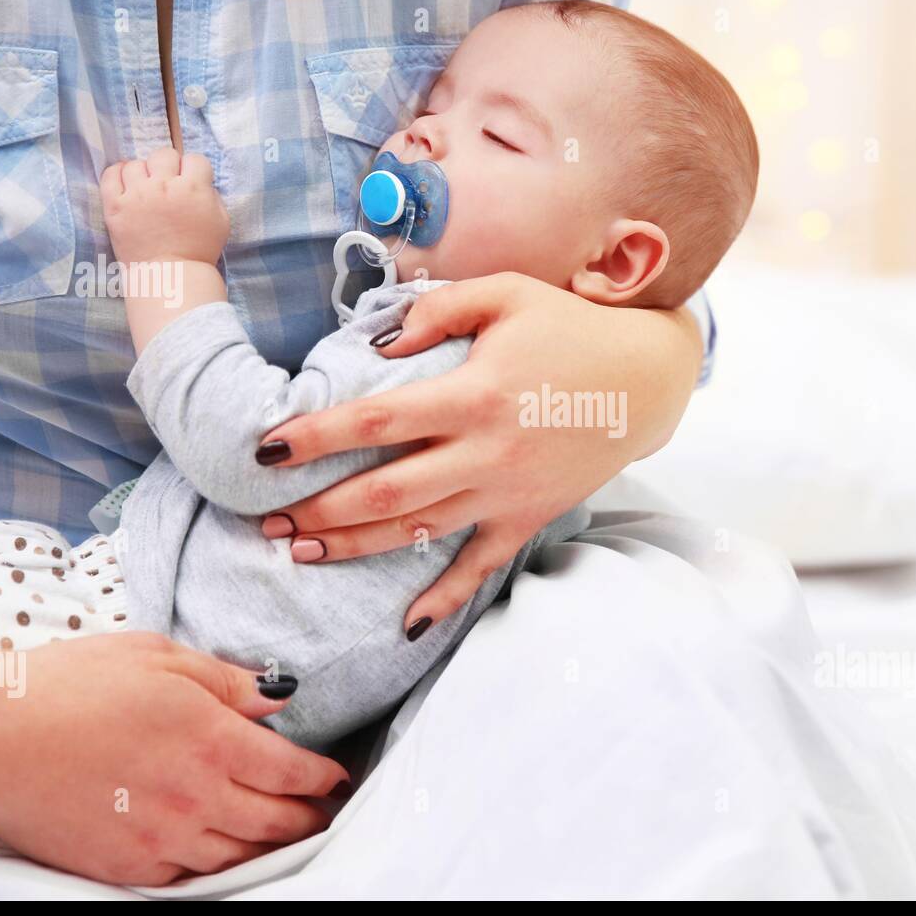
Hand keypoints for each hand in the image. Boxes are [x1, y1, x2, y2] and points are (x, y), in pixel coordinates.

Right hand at [0, 631, 347, 885]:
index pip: (292, 771)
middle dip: (309, 818)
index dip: (322, 778)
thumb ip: (226, 681)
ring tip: (286, 835)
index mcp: (212, 739)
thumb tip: (275, 698)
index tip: (336, 776)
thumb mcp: (159, 656)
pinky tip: (226, 852)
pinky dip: (219, 865)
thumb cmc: (73, 684)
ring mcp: (161, 837)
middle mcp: (196, 796)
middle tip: (324, 812)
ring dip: (270, 846)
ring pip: (238, 854)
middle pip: (276, 821)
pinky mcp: (126, 865)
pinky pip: (190, 875)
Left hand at [100, 147, 229, 266]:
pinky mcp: (115, 206)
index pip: (194, 159)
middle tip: (168, 185)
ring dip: (143, 174)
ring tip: (146, 189)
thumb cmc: (200, 251)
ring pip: (136, 164)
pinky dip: (117, 173)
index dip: (194, 170)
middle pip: (164, 154)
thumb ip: (212, 195)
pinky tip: (126, 182)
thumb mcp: (221, 222)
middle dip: (169, 167)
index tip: (191, 182)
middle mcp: (164, 186)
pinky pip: (110, 175)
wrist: (171, 276)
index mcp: (193, 189)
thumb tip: (199, 181)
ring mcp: (137, 195)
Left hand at [253, 273, 701, 632]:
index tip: (267, 447)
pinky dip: (446, 596)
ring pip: (419, 531)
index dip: (318, 436)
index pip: (377, 420)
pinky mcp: (529, 517)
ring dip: (357, 547)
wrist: (647, 380)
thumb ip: (438, 309)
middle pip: (386, 490)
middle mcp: (486, 451)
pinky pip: (482, 565)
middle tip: (269, 520)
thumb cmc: (570, 329)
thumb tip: (379, 342)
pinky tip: (407, 623)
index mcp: (474, 393)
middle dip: (320, 509)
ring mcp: (508, 491)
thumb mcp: (506, 292)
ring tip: (302, 552)